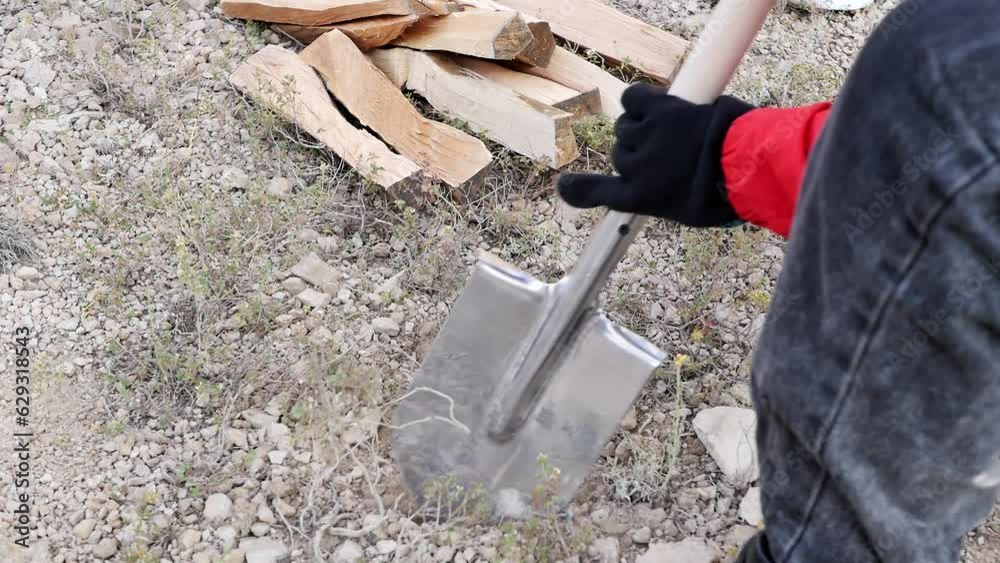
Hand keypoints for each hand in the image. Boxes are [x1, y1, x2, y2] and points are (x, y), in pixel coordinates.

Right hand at [558, 84, 753, 226]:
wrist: (748, 164)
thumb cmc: (726, 193)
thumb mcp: (689, 210)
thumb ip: (664, 196)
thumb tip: (666, 187)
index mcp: (641, 198)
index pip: (599, 193)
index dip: (579, 190)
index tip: (566, 187)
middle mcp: (636, 168)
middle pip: (620, 154)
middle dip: (639, 153)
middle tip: (670, 154)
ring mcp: (647, 137)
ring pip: (627, 126)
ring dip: (642, 127)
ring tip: (672, 131)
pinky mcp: (659, 110)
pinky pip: (633, 98)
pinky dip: (639, 100)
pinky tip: (654, 105)